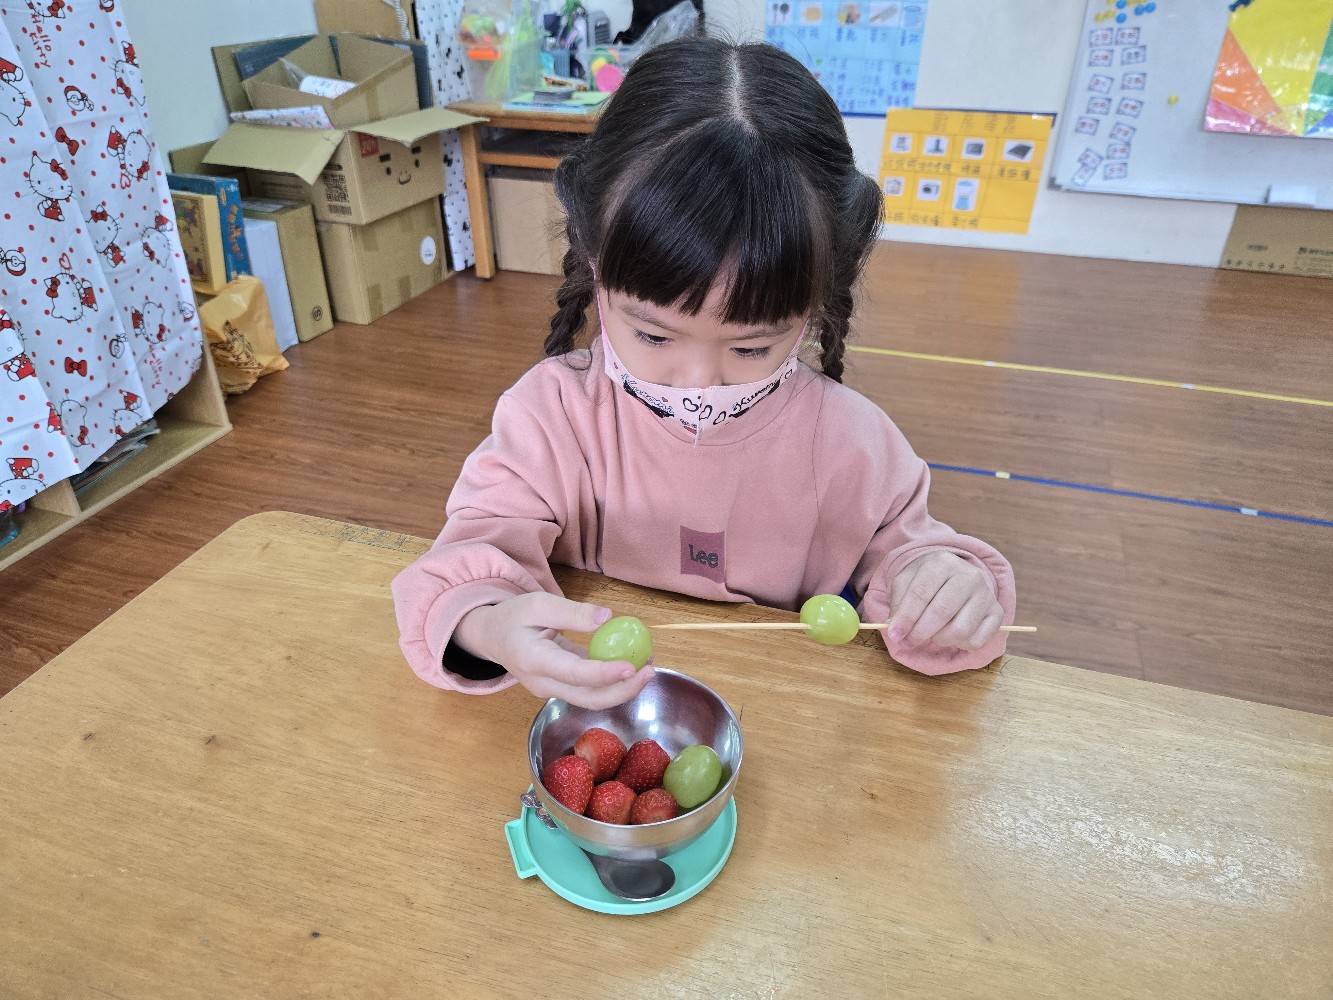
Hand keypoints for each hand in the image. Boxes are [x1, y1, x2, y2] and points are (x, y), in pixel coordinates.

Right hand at [454, 592, 654, 708]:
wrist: (491, 637)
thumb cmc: (513, 616)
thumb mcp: (538, 603)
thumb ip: (573, 612)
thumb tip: (609, 618)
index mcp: (533, 660)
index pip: (574, 673)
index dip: (604, 674)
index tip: (632, 666)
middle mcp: (542, 683)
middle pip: (588, 698)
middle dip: (623, 690)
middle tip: (650, 669)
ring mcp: (551, 690)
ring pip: (591, 699)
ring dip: (622, 688)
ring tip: (648, 665)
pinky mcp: (560, 688)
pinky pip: (589, 691)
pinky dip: (612, 682)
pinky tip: (632, 665)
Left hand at [885, 551, 1002, 650]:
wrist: (955, 575)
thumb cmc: (925, 581)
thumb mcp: (906, 582)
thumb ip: (898, 604)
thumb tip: (896, 630)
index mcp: (942, 563)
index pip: (920, 594)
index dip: (905, 618)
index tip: (894, 635)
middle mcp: (969, 575)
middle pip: (941, 613)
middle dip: (920, 633)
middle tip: (909, 641)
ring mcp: (986, 594)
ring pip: (960, 631)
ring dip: (940, 639)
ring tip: (932, 634)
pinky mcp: (996, 612)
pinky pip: (977, 641)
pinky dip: (960, 645)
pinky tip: (951, 635)